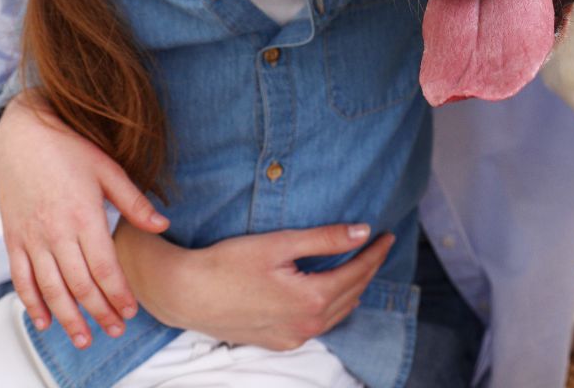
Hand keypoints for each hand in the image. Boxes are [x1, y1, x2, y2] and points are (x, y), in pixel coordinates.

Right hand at [0, 90, 168, 347]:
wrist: (23, 136)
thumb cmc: (70, 148)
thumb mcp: (109, 169)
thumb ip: (135, 202)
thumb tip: (163, 225)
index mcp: (83, 216)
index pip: (104, 267)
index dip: (118, 293)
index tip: (132, 311)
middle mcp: (55, 233)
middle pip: (79, 285)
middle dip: (99, 312)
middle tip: (116, 330)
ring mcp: (31, 238)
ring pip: (50, 289)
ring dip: (68, 318)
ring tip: (84, 338)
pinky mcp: (13, 239)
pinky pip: (21, 279)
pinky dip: (32, 303)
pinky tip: (45, 321)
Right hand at [115, 223, 394, 349]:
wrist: (186, 294)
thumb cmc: (229, 262)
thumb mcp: (281, 243)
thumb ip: (326, 239)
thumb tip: (363, 231)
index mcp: (311, 299)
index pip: (357, 273)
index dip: (375, 252)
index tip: (387, 234)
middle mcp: (306, 325)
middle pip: (351, 294)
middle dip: (368, 269)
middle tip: (379, 246)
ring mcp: (291, 338)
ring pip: (336, 313)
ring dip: (353, 289)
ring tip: (362, 264)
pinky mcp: (276, 342)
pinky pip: (317, 325)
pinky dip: (332, 306)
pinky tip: (332, 294)